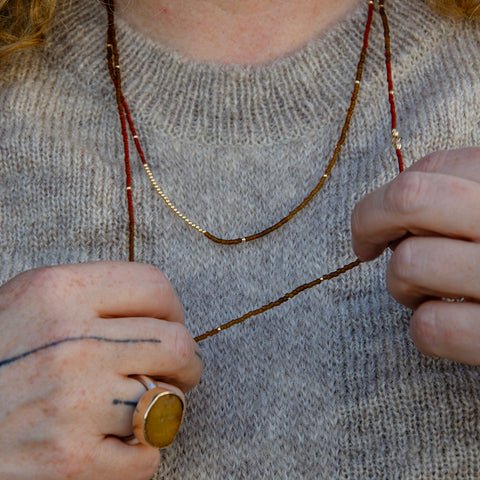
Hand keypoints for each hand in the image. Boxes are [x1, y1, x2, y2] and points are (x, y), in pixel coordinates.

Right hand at [0, 261, 202, 479]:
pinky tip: (117, 445)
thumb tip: (157, 311)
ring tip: (141, 408)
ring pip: (168, 401)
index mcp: (59, 292)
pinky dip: (141, 454)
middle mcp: (70, 341)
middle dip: (187, 362)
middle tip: (179, 371)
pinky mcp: (68, 459)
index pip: (154, 286)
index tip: (171, 325)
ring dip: (163, 408)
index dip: (174, 308)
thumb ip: (90, 299)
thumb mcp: (27, 304)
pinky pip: (146, 456)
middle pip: (177, 342)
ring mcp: (72, 401)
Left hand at [351, 147, 479, 364]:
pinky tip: (448, 325)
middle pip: (410, 198)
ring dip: (401, 285)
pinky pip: (431, 327)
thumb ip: (466, 195)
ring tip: (426, 293)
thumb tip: (392, 204)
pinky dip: (425, 329)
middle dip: (369, 220)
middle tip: (367, 245)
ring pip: (410, 264)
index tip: (380, 222)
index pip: (435, 168)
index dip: (390, 194)